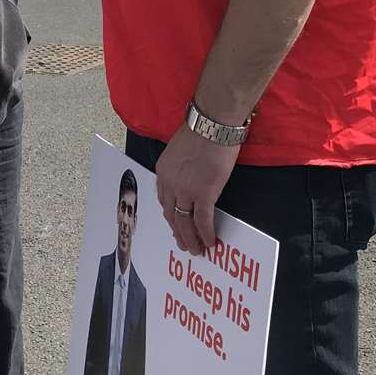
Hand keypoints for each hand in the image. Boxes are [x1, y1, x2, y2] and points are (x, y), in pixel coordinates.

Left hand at [154, 125, 241, 255]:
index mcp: (163, 171)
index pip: (164, 200)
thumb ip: (180, 166)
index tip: (176, 224)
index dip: (171, 215)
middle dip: (178, 232)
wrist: (212, 124)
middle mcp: (169, 183)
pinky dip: (206, 233)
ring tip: (196, 250)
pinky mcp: (203, 194)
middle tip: (185, 244)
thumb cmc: (200, 130)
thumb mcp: (179, 149)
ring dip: (191, 239)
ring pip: (185, 222)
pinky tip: (211, 242)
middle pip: (171, 215)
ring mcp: (185, 190)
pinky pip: (203, 220)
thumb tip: (190, 176)